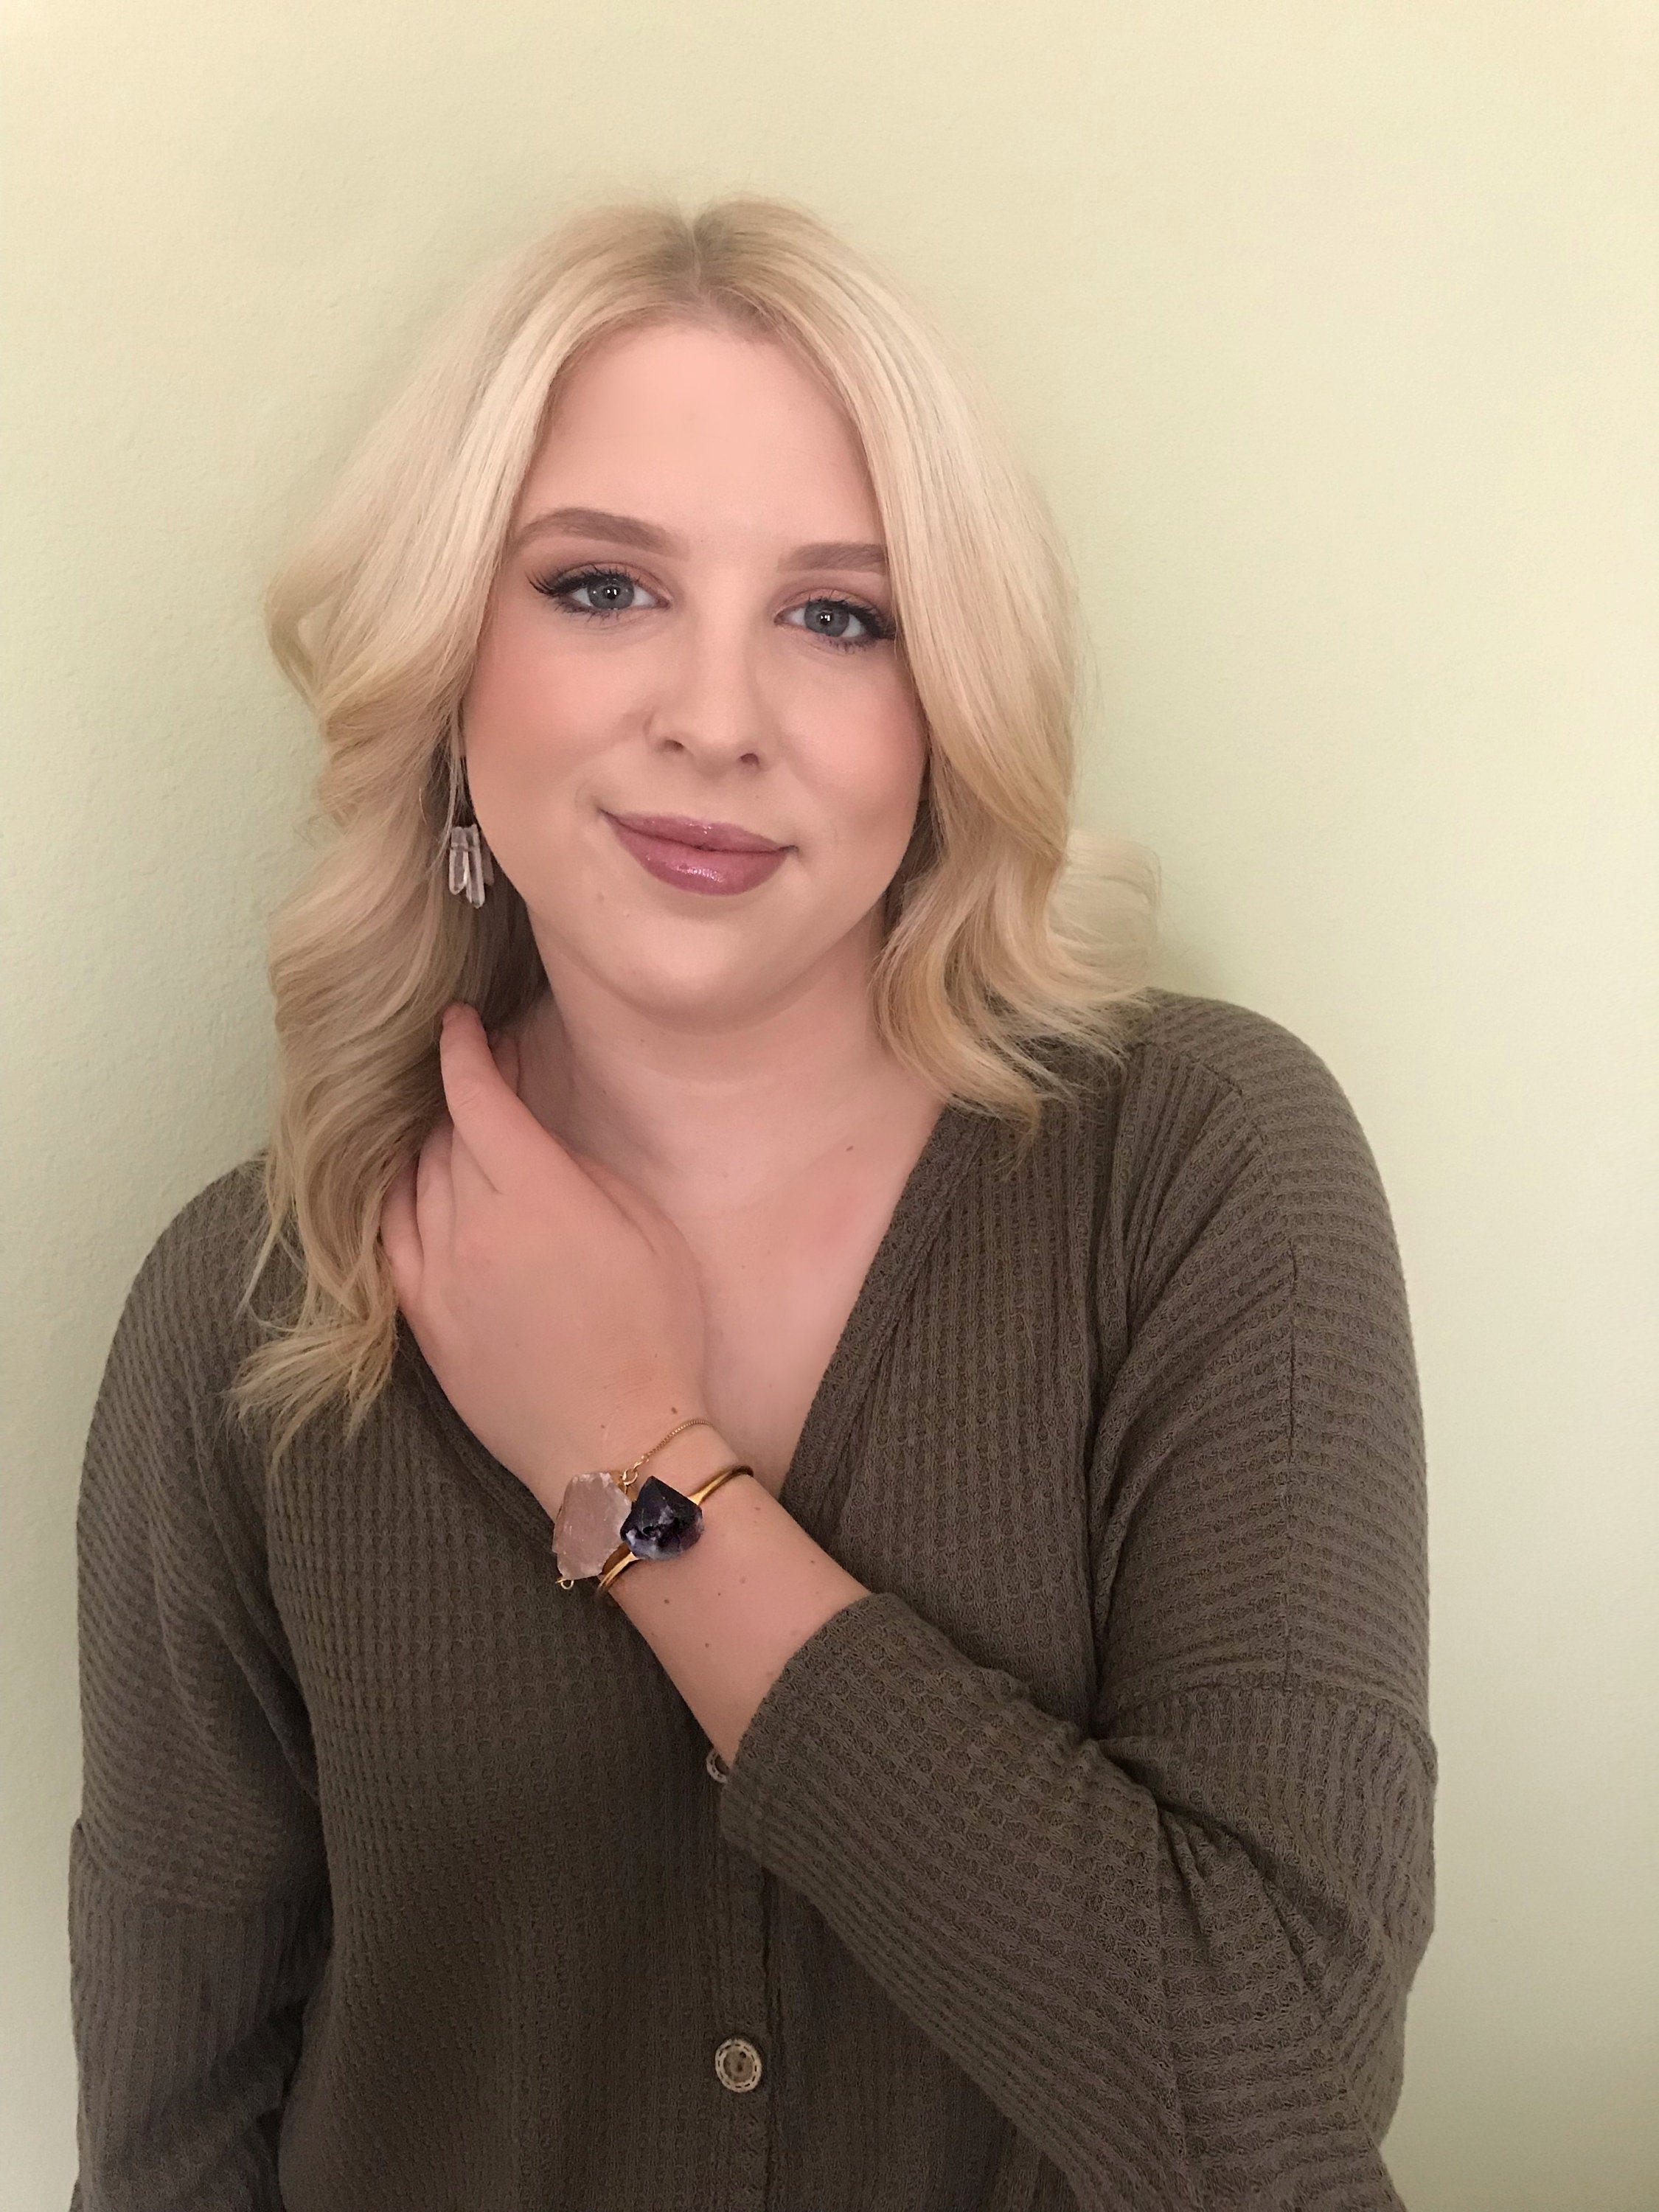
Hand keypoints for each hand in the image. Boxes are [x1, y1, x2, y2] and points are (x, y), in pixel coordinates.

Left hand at [379, 1002, 710, 1520]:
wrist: (619, 1442)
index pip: (477, 1098)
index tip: (459, 1022)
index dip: (463, 1051)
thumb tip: (538, 1136)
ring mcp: (440, 1276)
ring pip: (414, 1182)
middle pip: (445, 1135)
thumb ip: (582, 1171)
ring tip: (450, 1131)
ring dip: (429, 1146)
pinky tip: (412, 1189)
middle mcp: (474, 1226)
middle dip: (457, 1094)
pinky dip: (396, 1201)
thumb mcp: (646, 1228)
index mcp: (536, 1194)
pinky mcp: (425, 1321)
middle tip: (479, 1074)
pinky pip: (391, 1240)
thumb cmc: (656, 1333)